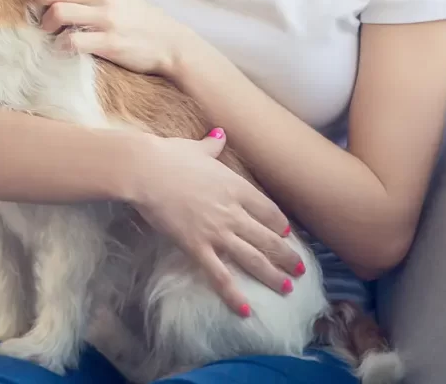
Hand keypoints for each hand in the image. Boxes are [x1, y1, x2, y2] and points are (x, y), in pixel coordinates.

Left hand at [28, 0, 196, 77]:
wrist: (166, 39)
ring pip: (57, 13)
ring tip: (52, 32)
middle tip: (42, 14)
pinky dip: (61, 47)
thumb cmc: (131, 14)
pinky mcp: (109, 42)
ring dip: (46, 26)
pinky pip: (72, 42)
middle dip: (36, 4)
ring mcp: (105, 17)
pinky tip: (66, 48)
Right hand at [127, 128, 304, 315]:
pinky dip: (233, 295)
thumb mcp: (196, 148)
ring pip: (252, 258)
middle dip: (286, 255)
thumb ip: (212, 145)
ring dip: (272, 275)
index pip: (268, 210)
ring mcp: (217, 232)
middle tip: (299, 270)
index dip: (279, 224)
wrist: (147, 171)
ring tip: (286, 288)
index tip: (286, 234)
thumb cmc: (169, 156)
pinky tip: (245, 310)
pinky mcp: (197, 247)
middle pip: (267, 238)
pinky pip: (220, 276)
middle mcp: (233, 212)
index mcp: (236, 187)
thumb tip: (220, 134)